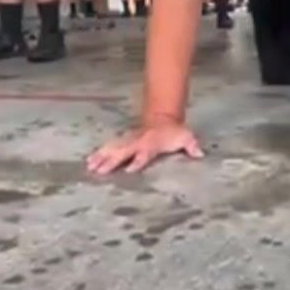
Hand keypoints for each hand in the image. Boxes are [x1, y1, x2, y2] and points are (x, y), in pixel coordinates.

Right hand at [86, 120, 203, 174]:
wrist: (163, 117)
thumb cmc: (174, 133)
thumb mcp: (186, 137)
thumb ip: (191, 146)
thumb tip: (200, 154)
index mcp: (151, 144)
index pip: (144, 154)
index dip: (138, 161)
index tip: (129, 170)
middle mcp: (138, 143)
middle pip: (123, 153)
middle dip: (112, 161)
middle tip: (99, 171)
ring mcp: (129, 141)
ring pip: (113, 149)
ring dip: (101, 157)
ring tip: (90, 166)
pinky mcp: (124, 141)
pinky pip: (109, 147)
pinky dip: (99, 153)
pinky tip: (90, 161)